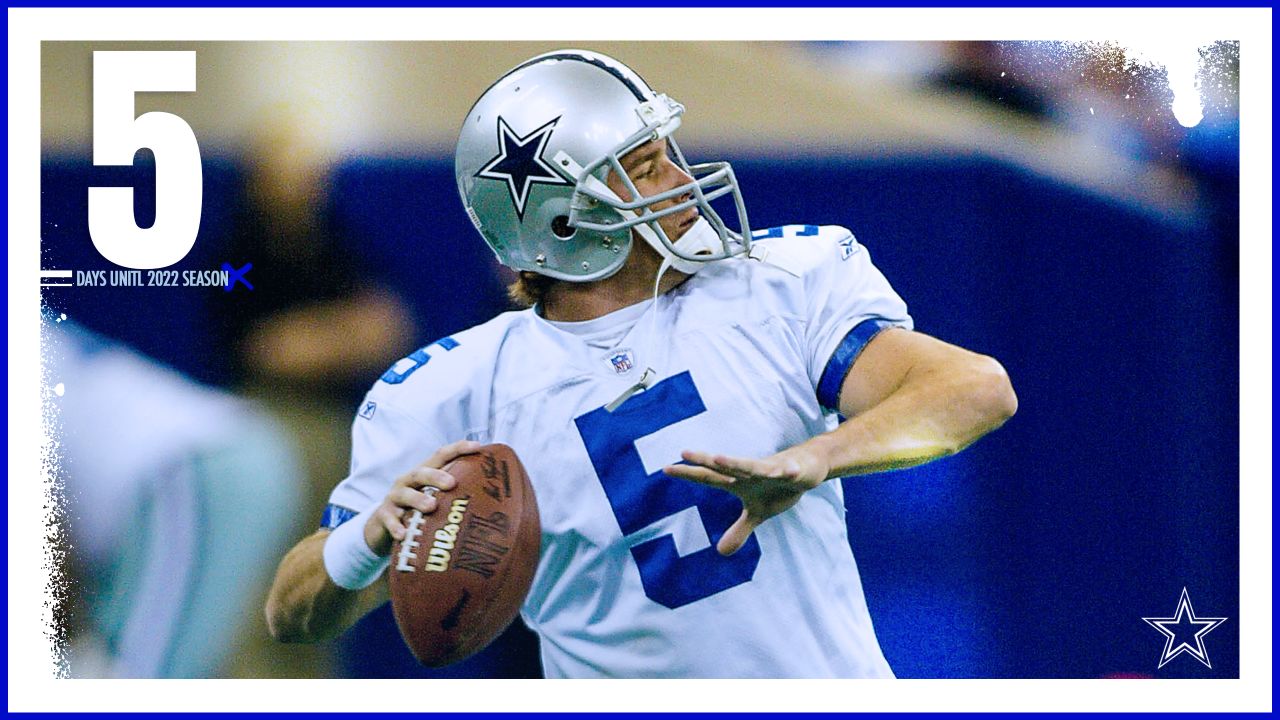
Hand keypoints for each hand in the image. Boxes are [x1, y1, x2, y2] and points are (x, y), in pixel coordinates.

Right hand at [363, 440, 480, 555]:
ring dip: (418, 499)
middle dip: (436, 475)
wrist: (382, 527)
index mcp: (424, 474)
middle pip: (421, 472)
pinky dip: (396, 526)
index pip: (441, 455)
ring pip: (404, 494)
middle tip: (452, 483)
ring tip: (431, 506)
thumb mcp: (434, 499)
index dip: (458, 449)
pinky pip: (389, 520)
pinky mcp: (383, 516)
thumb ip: (454, 495)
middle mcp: (408, 482)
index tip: (478, 447)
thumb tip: (493, 501)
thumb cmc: (418, 511)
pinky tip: (403, 534)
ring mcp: (394, 498)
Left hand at [664, 444, 829, 555]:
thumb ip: (739, 530)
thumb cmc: (777, 487)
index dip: (689, 474)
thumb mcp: (758, 514)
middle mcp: (750, 472)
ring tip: (718, 458)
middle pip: (724, 466)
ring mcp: (771, 470)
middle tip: (684, 452)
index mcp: (739, 482)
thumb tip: (720, 552)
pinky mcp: (792, 470)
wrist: (807, 467)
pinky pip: (790, 472)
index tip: (666, 468)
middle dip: (705, 460)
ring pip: (752, 466)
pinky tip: (787, 471)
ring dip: (736, 463)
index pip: (710, 477)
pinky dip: (788, 471)